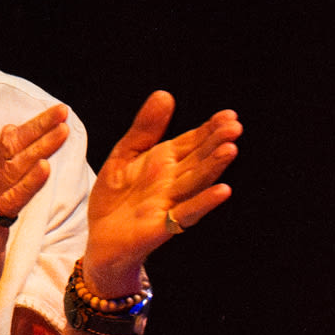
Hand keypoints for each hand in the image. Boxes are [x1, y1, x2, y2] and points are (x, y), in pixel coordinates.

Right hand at [0, 106, 71, 319]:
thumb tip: (10, 131)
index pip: (7, 145)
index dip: (32, 127)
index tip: (57, 112)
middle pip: (10, 150)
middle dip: (38, 129)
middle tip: (63, 111)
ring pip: (13, 171)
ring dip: (39, 149)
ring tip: (62, 132)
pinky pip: (11, 202)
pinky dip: (29, 184)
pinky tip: (45, 168)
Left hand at [76, 90, 239, 297]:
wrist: (100, 240)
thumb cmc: (115, 198)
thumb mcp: (125, 155)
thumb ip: (144, 128)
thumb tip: (165, 94)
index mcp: (165, 162)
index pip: (193, 142)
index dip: (210, 129)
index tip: (229, 115)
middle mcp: (173, 181)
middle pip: (199, 159)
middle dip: (216, 143)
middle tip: (235, 127)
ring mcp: (170, 203)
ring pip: (196, 182)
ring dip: (214, 167)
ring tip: (231, 150)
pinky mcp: (163, 225)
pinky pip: (187, 212)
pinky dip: (204, 202)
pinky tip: (222, 191)